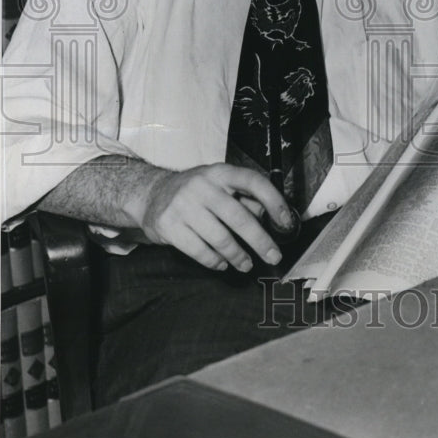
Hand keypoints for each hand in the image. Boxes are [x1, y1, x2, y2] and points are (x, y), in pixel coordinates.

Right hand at [136, 162, 294, 271]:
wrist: (150, 194)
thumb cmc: (195, 192)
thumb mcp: (219, 185)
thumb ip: (244, 198)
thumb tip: (273, 218)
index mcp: (220, 172)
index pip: (253, 182)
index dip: (273, 201)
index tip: (286, 222)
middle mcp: (202, 186)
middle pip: (238, 217)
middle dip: (260, 241)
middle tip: (274, 257)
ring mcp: (183, 205)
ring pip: (220, 238)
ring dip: (238, 256)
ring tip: (246, 265)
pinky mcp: (169, 226)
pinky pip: (199, 250)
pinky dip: (214, 261)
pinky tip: (222, 264)